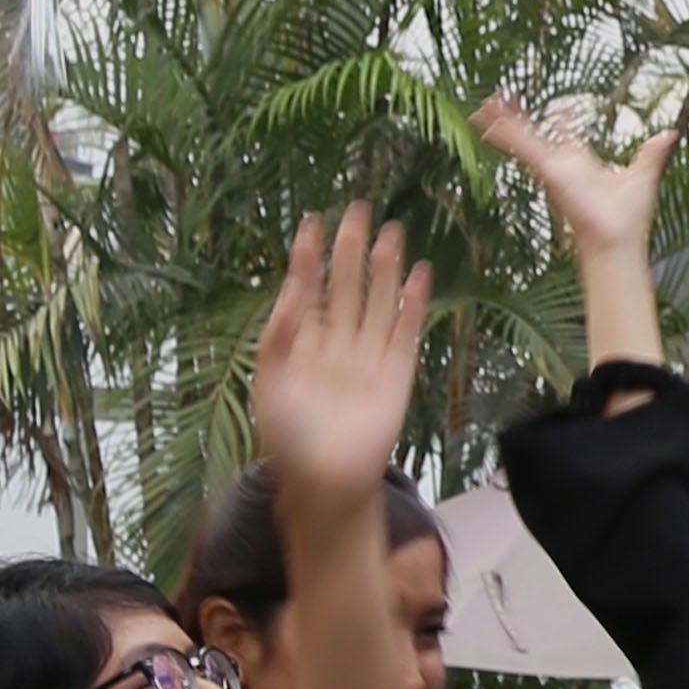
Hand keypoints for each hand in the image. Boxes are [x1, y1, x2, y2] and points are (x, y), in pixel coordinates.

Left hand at [250, 210, 433, 533]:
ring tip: (391, 231)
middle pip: (346, 286)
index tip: (311, 222)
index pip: (306, 288)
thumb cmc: (288, 437)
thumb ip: (278, 338)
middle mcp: (335, 342)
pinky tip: (419, 275)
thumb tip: (289, 294)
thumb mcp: (269, 383)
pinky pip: (405, 331)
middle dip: (349, 249)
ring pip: (377, 301)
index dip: (308, 257)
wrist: (325, 480)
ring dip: (384, 268)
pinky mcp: (397, 372)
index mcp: (300, 342)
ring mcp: (367, 355)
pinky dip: (413, 304)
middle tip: (356, 209)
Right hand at [474, 96, 671, 256]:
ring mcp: (553, 169)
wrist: (617, 239)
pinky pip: (524, 151)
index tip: (562, 107)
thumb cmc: (628, 219)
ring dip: (504, 123)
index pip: (570, 137)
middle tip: (504, 99)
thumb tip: (668, 135)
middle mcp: (564, 166)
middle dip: (520, 118)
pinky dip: (507, 138)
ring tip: (486, 105)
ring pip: (524, 140)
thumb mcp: (643, 176)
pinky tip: (490, 126)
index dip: (565, 121)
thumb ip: (651, 154)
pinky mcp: (549, 173)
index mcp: (584, 165)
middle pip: (536, 136)